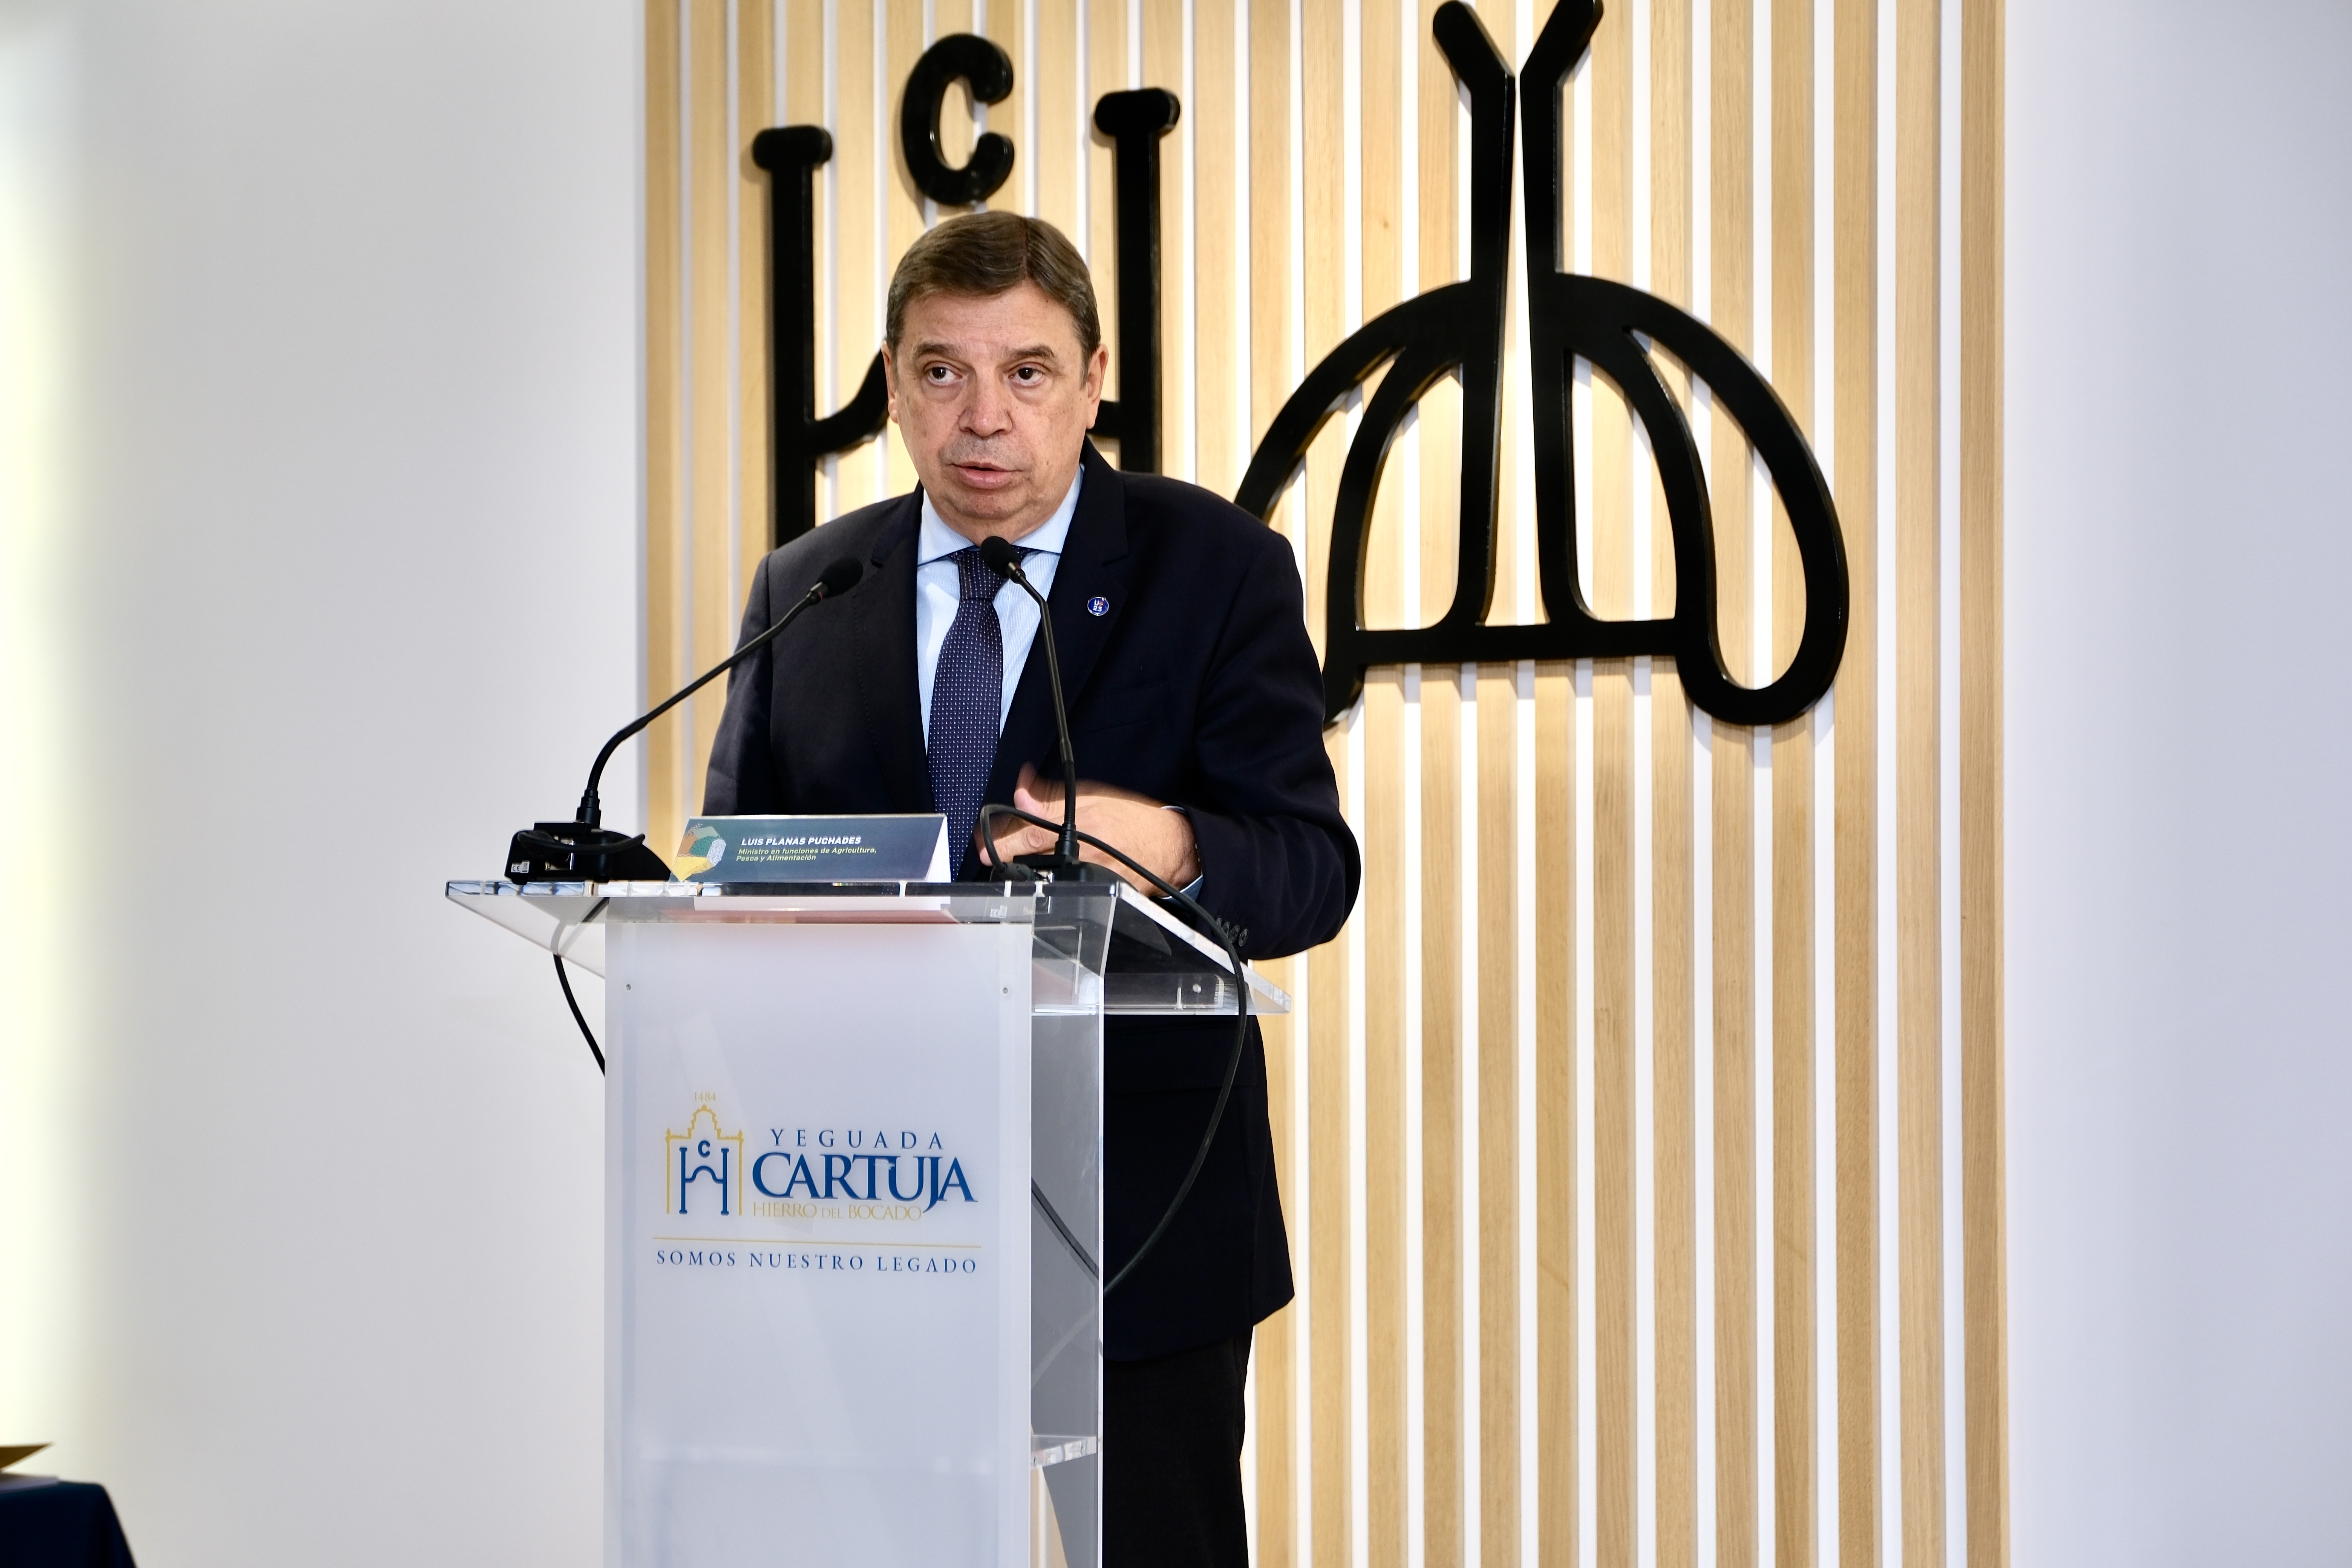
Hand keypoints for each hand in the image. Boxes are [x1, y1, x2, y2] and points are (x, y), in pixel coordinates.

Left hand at [980, 762, 1200, 890]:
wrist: (1168, 844)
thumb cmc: (1131, 818)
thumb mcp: (1090, 796)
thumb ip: (1051, 796)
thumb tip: (1022, 788)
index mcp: (1081, 824)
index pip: (1031, 834)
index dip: (1004, 841)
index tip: (985, 848)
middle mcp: (1084, 851)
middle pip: (1032, 860)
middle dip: (1010, 856)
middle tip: (992, 853)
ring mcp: (1091, 875)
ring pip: (1045, 877)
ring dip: (1028, 870)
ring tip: (1020, 860)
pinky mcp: (1099, 892)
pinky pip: (1066, 890)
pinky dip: (1053, 882)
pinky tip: (1048, 875)